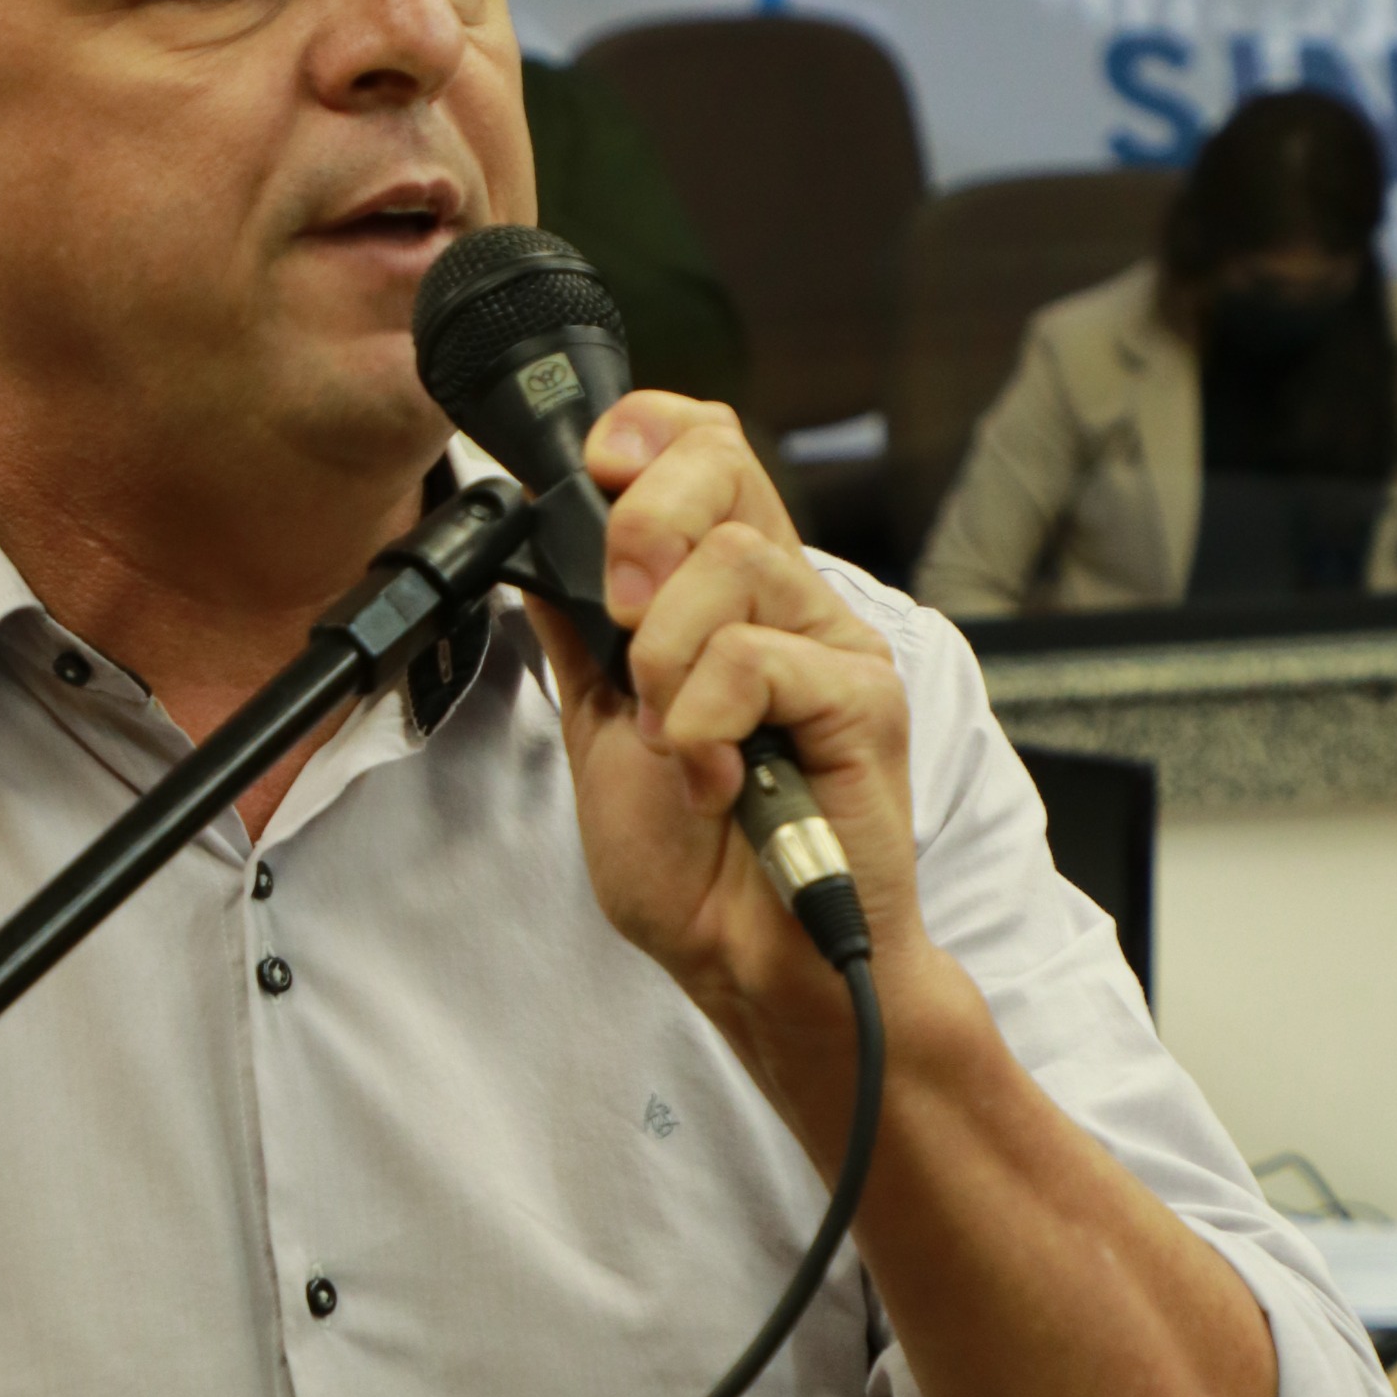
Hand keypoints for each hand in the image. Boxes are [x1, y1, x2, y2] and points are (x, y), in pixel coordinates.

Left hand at [526, 391, 938, 1085]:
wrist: (748, 965)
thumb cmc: (694, 866)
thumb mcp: (598, 730)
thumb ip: (576, 636)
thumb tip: (531, 543)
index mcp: (726, 598)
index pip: (705, 447)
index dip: (646, 431)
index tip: (590, 469)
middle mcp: (786, 603)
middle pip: (723, 460)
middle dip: (640, 525)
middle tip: (620, 620)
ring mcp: (832, 646)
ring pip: (731, 563)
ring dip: (663, 660)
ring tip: (674, 744)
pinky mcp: (865, 701)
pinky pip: (757, 659)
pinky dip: (705, 723)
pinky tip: (713, 779)